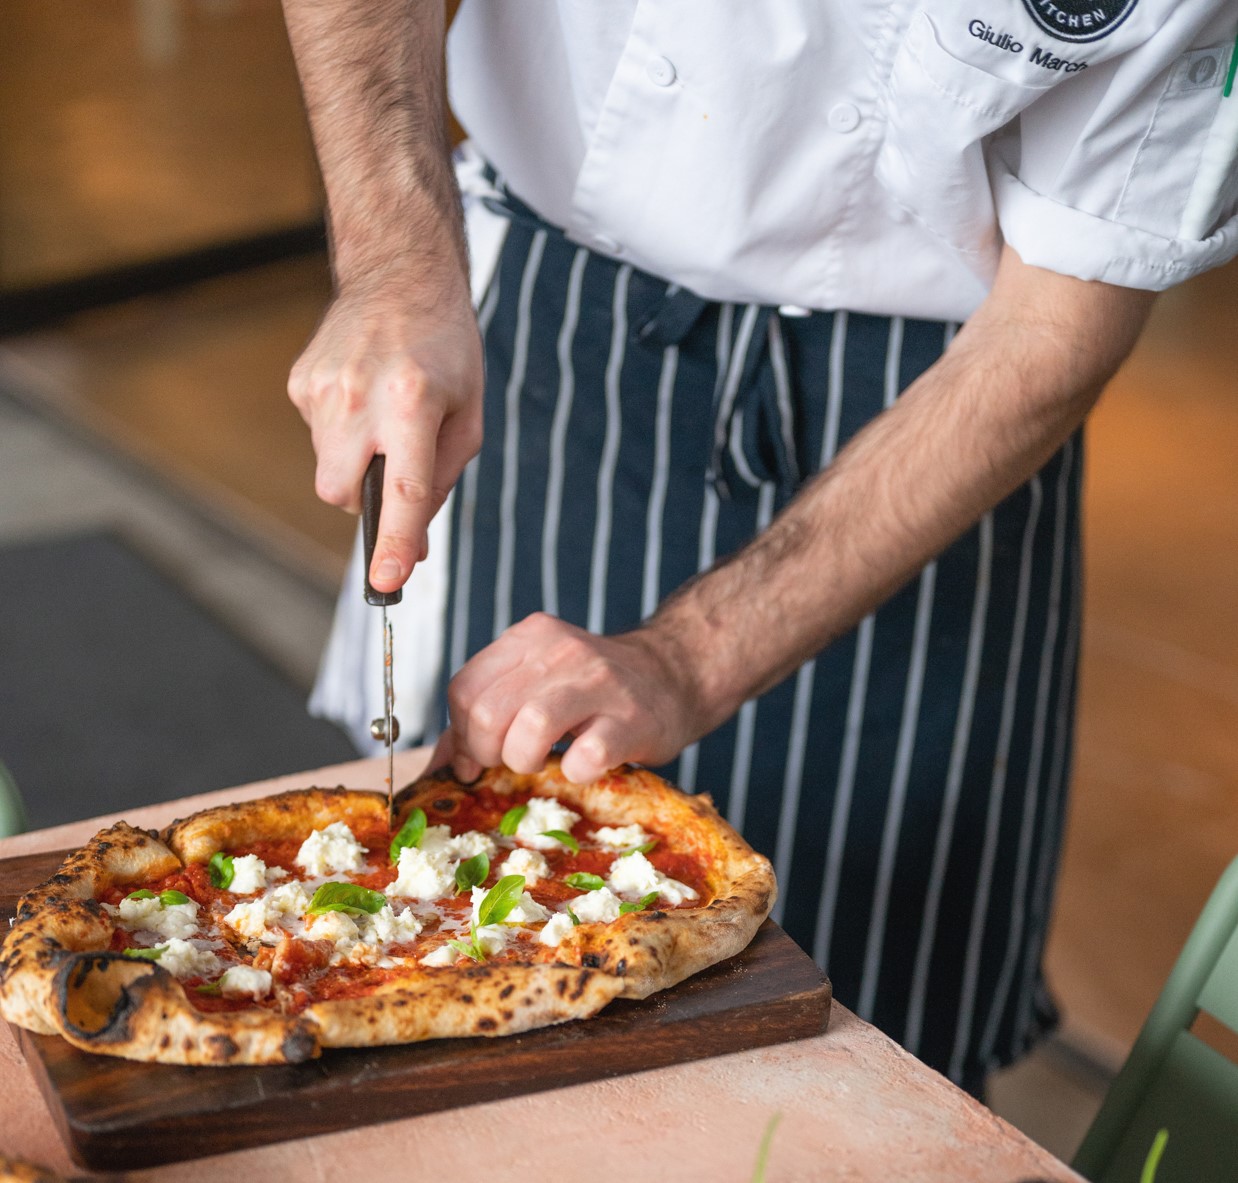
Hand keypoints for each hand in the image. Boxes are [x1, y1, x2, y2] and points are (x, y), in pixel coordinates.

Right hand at [288, 272, 482, 591]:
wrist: (401, 274)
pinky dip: (341, 435)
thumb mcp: (468, 417)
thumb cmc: (447, 350)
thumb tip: (413, 549)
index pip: (401, 487)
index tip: (388, 581)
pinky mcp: (299, 382)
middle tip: (395, 467)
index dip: (394, 540)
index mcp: (413, 400)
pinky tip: (363, 397)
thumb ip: (441, 483)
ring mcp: (322, 387)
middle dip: (365, 501)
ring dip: (356, 463)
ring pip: (327, 470)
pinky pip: (317, 438)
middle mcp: (360, 395)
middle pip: (341, 493)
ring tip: (385, 415)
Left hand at [437, 613, 708, 784]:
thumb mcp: (538, 680)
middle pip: (488, 712)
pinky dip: (574, 772)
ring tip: (541, 763)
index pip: (464, 689)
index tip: (477, 759)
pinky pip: (585, 757)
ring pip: (530, 728)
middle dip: (488, 754)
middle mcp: (561, 650)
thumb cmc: (595, 688)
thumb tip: (441, 765)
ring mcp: (599, 682)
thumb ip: (487, 711)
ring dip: (523, 761)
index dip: (461, 734)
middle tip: (510, 763)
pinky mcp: (631, 720)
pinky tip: (582, 765)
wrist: (674, 674)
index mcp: (529, 637)